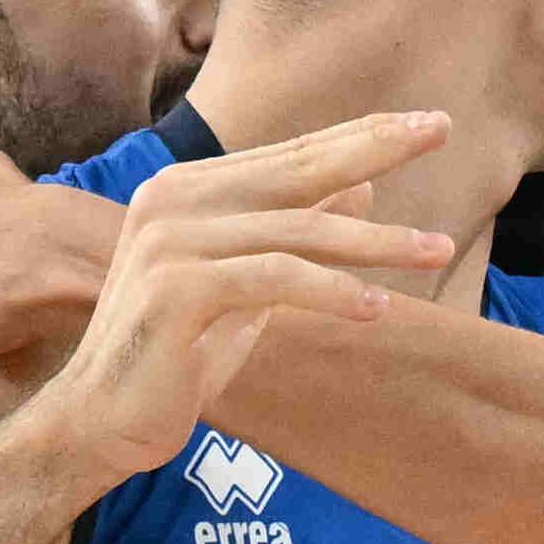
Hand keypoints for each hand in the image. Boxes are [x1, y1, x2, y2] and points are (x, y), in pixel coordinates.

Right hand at [0, 110, 456, 487]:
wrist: (100, 420)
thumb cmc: (178, 355)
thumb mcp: (250, 285)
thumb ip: (295, 230)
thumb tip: (366, 179)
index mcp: (186, 190)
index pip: (290, 155)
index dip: (360, 134)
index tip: (430, 123)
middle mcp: (172, 200)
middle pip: (297, 171)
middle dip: (376, 148)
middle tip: (442, 131)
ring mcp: (169, 241)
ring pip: (296, 230)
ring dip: (375, 241)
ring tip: (438, 252)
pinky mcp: (175, 290)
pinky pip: (274, 280)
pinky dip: (332, 292)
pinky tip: (379, 307)